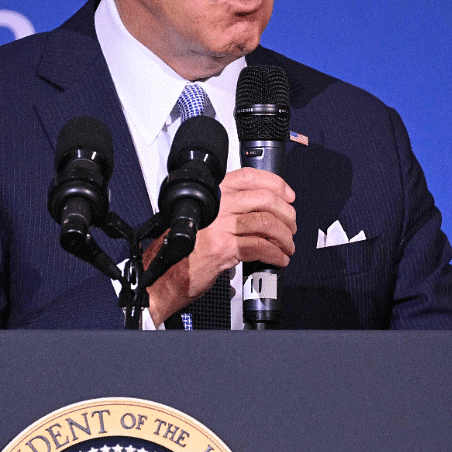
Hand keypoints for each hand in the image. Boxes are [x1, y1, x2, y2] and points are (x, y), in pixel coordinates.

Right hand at [146, 167, 295, 322]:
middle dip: (286, 214)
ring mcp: (219, 226)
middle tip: (291, 226)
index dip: (275, 184)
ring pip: (266, 223)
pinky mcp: (223, 249)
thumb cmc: (178, 249)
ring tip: (287, 246)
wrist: (160, 275)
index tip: (287, 195)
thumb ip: (224, 209)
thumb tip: (259, 208)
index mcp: (211, 194)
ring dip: (284, 237)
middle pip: (264, 199)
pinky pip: (260, 247)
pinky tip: (279, 259)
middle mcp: (216, 206)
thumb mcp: (199, 218)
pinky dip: (275, 254)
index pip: (249, 177)